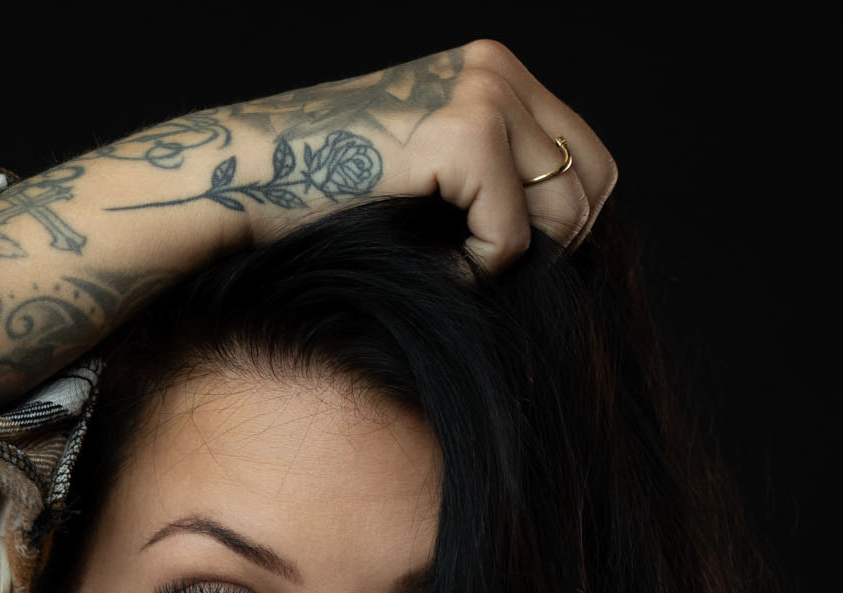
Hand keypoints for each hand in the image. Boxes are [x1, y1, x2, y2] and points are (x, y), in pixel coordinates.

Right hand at [115, 43, 614, 273]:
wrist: (249, 179)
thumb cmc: (327, 195)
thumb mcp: (429, 173)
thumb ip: (497, 179)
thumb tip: (572, 237)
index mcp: (495, 71)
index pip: (590, 159)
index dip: (568, 228)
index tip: (510, 262)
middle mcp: (497, 68)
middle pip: (593, 184)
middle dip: (554, 248)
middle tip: (485, 270)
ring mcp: (484, 94)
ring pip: (563, 214)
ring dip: (511, 263)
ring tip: (450, 262)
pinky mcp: (464, 136)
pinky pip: (512, 239)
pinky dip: (474, 273)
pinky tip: (427, 264)